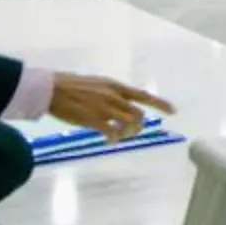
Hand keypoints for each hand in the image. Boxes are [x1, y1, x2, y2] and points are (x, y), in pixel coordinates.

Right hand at [48, 75, 174, 139]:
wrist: (52, 89)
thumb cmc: (71, 86)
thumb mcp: (96, 84)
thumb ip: (110, 93)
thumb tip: (119, 103)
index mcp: (114, 86)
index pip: (143, 95)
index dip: (160, 104)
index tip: (173, 111)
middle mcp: (113, 96)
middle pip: (138, 114)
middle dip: (138, 126)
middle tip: (131, 132)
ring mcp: (105, 108)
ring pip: (129, 124)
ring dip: (128, 133)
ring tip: (119, 136)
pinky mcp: (94, 119)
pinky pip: (112, 133)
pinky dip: (114, 139)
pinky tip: (109, 140)